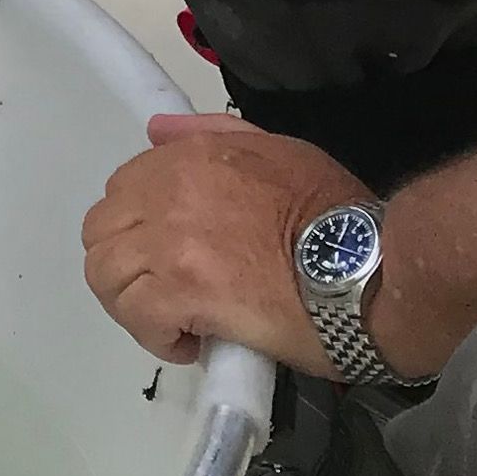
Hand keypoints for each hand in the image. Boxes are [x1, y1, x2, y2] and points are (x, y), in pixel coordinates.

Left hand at [81, 112, 377, 372]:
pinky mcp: (182, 292)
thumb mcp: (281, 152)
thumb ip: (213, 137)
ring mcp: (171, 243)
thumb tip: (158, 132)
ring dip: (136, 304)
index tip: (170, 256)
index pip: (123, 190)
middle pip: (101, 232)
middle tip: (167, 292)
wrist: (375, 271)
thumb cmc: (338, 216)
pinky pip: (136, 316)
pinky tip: (192, 343)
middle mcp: (170, 193)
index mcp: (191, 159)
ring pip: (106, 275)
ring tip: (177, 322)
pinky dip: (156, 336)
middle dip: (127, 266)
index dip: (140, 230)